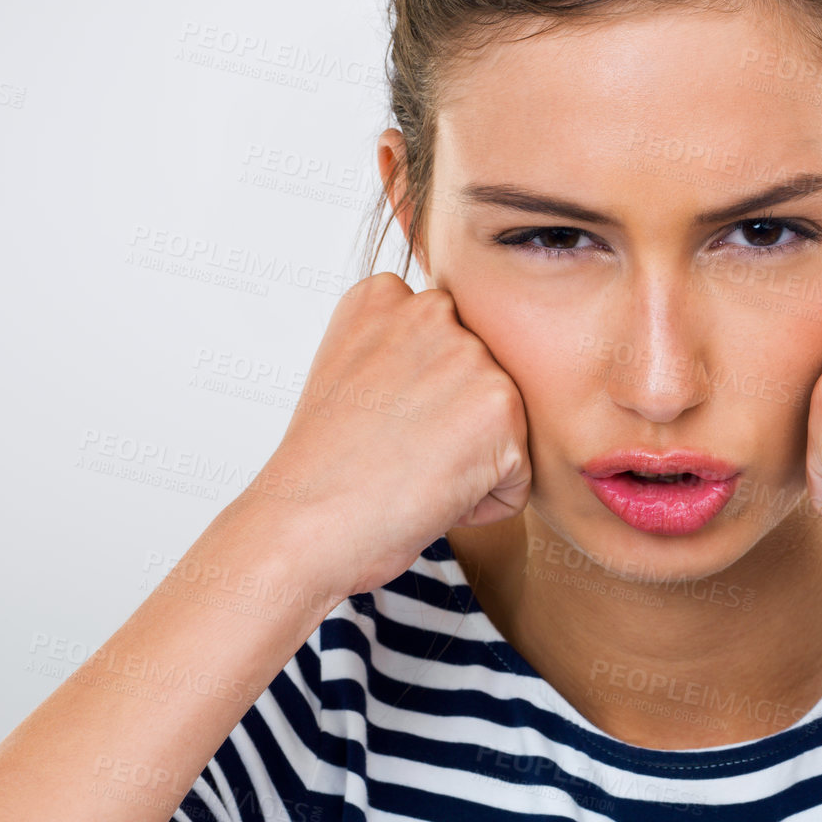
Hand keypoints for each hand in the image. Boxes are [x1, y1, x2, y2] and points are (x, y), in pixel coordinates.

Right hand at [247, 273, 531, 599]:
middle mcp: (431, 310)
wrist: (303, 525)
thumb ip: (402, 350)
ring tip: (410, 471)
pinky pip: (518, 474)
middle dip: (451, 425)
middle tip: (393, 449)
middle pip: (480, 382)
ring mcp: (471, 355)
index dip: (416, 401)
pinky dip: (485, 501)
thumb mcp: (348, 374)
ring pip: (503, 428)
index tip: (374, 420)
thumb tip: (451, 365)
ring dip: (470, 462)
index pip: (445, 346)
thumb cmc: (321, 470)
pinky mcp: (502, 407)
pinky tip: (432, 494)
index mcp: (386, 296)